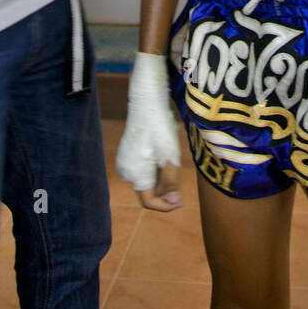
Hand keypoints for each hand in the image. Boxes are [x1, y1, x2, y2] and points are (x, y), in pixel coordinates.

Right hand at [116, 51, 182, 212]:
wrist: (147, 103)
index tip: (182, 202)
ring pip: (147, 180)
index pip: (149, 202)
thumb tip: (173, 203)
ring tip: (173, 163)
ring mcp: (126, 162)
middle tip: (181, 181)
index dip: (166, 205)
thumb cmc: (159, 129)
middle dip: (165, 191)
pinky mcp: (128, 154)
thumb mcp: (170, 158)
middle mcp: (126, 172)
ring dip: (162, 179)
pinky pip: (144, 169)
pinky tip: (164, 156)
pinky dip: (155, 169)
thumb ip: (171, 183)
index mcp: (135, 175)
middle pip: (148, 191)